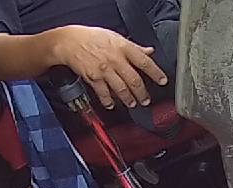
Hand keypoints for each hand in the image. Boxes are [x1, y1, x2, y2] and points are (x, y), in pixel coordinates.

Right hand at [52, 25, 167, 108]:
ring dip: (128, 99)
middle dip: (142, 93)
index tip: (162, 81)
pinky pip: (104, 93)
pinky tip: (112, 104)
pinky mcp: (93, 78)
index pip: (144, 61)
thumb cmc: (93, 38)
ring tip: (132, 103)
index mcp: (123, 47)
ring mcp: (104, 70)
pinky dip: (109, 101)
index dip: (155, 72)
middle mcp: (115, 59)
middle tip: (146, 100)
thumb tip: (149, 52)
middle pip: (134, 80)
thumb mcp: (116, 37)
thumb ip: (134, 47)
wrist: (70, 42)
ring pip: (121, 89)